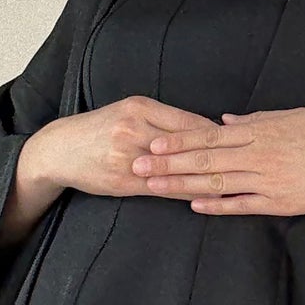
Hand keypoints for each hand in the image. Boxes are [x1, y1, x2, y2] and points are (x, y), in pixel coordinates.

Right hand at [30, 97, 223, 198]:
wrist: (59, 150)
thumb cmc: (99, 130)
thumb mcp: (129, 114)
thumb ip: (162, 121)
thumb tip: (205, 130)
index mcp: (140, 107)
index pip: (189, 121)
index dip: (217, 135)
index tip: (239, 143)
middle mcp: (135, 128)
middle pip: (187, 143)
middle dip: (217, 156)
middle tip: (245, 164)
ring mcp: (128, 155)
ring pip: (178, 167)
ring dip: (205, 177)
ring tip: (232, 184)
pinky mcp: (123, 179)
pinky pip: (162, 187)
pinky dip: (185, 192)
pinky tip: (202, 196)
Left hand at [134, 106, 304, 215]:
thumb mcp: (292, 116)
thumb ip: (256, 118)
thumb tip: (225, 119)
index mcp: (260, 131)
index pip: (209, 134)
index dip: (178, 141)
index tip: (152, 145)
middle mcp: (258, 155)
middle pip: (205, 158)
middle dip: (167, 164)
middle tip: (136, 167)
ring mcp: (267, 180)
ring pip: (216, 181)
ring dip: (182, 184)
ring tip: (154, 186)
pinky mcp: (279, 202)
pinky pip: (242, 204)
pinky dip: (217, 204)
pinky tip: (193, 204)